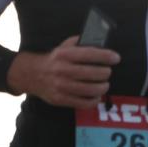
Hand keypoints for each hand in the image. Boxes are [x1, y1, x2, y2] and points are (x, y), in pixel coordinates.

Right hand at [6, 35, 120, 108]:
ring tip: (104, 84)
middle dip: (106, 73)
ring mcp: (61, 86)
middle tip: (107, 72)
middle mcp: (62, 70)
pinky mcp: (60, 99)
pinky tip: (96, 95)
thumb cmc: (53, 60)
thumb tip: (101, 44)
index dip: (106, 56)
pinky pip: (83, 103)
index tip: (115, 58)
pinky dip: (94, 100)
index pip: (90, 54)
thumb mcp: (63, 47)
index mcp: (64, 55)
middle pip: (94, 73)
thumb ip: (79, 43)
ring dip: (102, 87)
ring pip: (91, 89)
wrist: (31, 75)